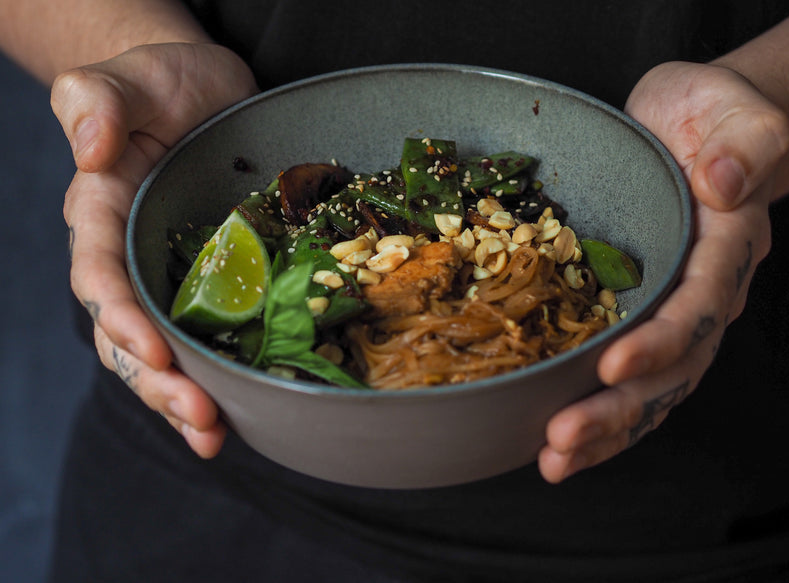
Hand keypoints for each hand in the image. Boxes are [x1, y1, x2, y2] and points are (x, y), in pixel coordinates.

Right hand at [53, 42, 258, 456]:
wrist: (203, 92)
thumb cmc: (160, 83)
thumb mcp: (126, 80)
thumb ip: (96, 103)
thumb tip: (91, 148)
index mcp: (102, 216)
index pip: (101, 278)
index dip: (121, 319)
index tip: (154, 350)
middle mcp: (132, 258)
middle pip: (130, 334)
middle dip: (158, 381)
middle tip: (198, 417)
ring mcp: (173, 276)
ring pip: (165, 351)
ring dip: (185, 398)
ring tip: (214, 435)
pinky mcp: (217, 283)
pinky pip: (210, 337)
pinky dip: (219, 379)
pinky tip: (237, 415)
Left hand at [538, 61, 788, 482]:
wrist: (690, 130)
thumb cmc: (704, 113)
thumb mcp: (725, 106)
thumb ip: (741, 139)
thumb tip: (724, 183)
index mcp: (725, 247)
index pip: (698, 305)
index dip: (660, 342)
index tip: (611, 366)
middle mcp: (704, 292)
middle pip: (672, 369)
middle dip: (618, 409)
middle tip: (562, 439)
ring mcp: (673, 313)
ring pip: (650, 389)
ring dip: (604, 430)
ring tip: (554, 460)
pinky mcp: (641, 318)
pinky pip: (627, 378)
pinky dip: (598, 413)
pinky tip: (558, 443)